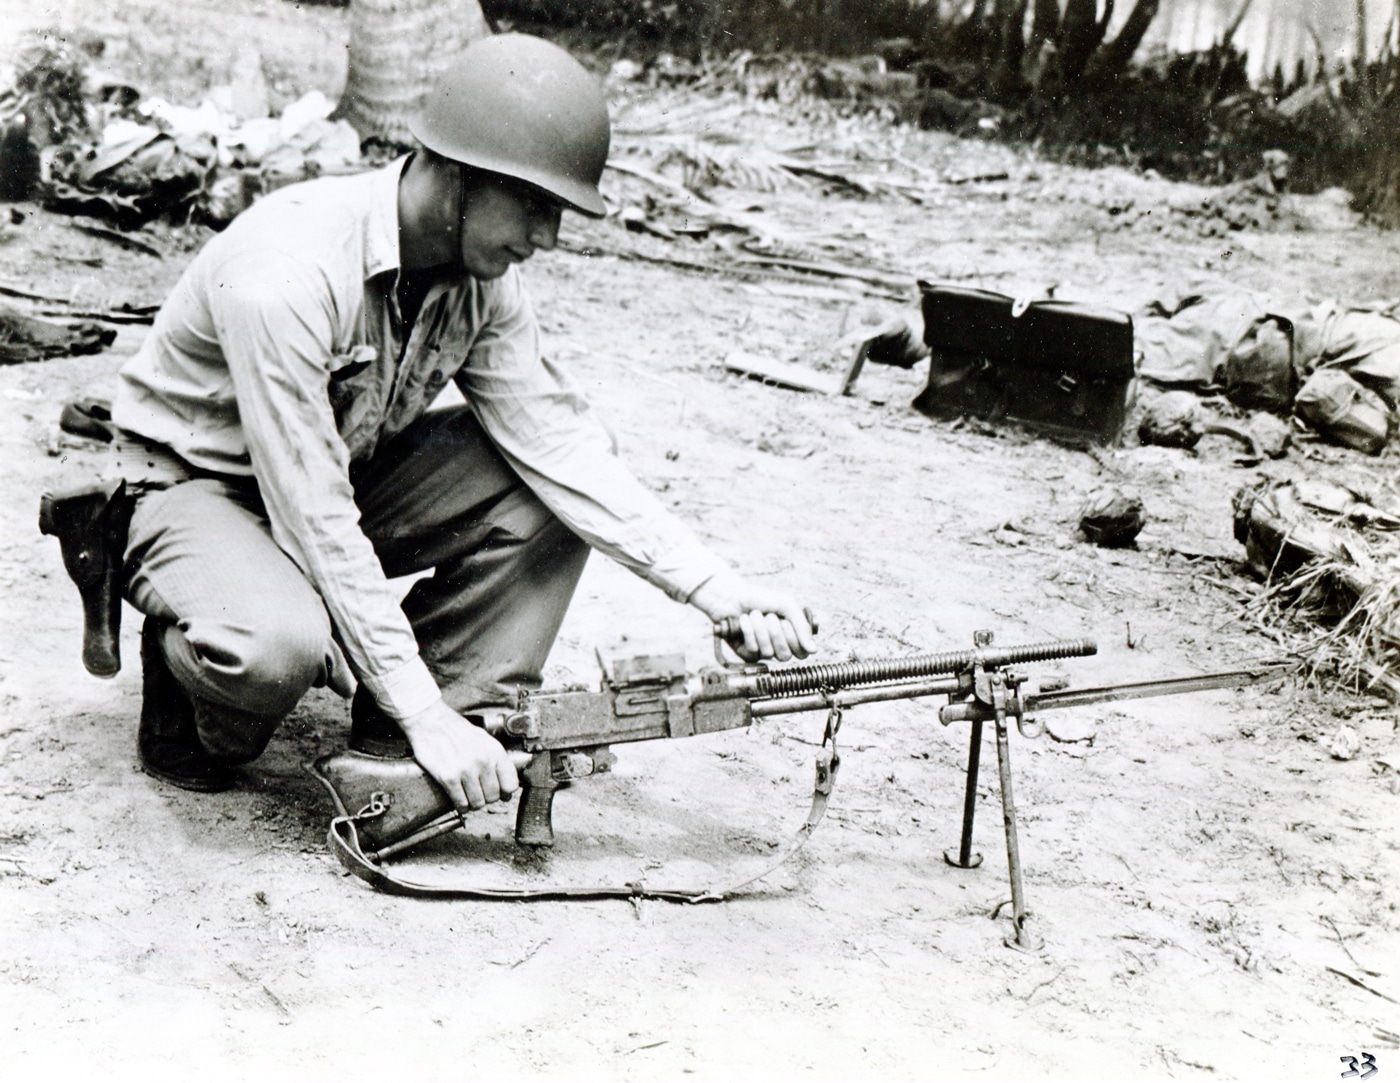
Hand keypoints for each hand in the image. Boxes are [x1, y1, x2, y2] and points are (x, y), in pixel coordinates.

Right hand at [398, 699, 528, 814]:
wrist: (431, 721)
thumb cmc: (457, 731)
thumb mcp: (484, 740)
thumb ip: (497, 761)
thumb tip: (508, 788)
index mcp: (495, 751)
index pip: (511, 784)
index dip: (505, 792)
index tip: (500, 793)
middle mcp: (482, 761)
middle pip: (493, 796)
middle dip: (487, 798)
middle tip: (479, 793)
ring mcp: (465, 770)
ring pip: (478, 803)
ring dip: (473, 804)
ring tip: (468, 796)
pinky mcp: (448, 777)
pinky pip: (461, 803)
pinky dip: (461, 805)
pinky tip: (459, 799)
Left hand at [688, 570, 817, 662]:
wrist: (732, 596)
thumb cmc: (761, 599)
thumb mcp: (787, 606)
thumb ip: (802, 627)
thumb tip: (814, 650)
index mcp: (792, 635)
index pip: (802, 653)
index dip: (795, 640)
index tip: (786, 623)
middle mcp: (779, 646)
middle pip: (785, 655)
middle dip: (776, 632)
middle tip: (769, 616)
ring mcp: (763, 651)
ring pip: (768, 652)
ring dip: (760, 628)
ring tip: (754, 615)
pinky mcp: (747, 654)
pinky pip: (753, 650)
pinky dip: (748, 631)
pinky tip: (744, 621)